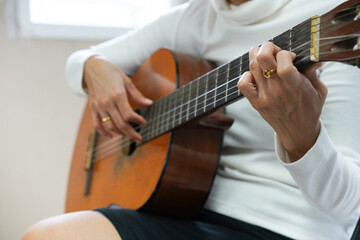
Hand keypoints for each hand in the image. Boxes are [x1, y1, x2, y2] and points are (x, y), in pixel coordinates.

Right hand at [83, 56, 152, 141]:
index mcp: (117, 95)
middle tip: (139, 138)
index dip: (137, 120)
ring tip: (129, 135)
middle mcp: (107, 102)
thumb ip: (137, 95)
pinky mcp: (93, 108)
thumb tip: (149, 103)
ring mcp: (99, 106)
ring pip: (109, 126)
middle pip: (120, 123)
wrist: (92, 68)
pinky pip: (96, 124)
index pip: (128, 114)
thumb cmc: (111, 73)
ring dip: (120, 133)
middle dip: (131, 133)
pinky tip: (111, 136)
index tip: (144, 123)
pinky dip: (103, 132)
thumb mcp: (126, 81)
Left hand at [237, 42, 327, 161]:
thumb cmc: (310, 109)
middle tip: (273, 49)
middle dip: (267, 47)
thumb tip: (312, 58)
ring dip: (256, 55)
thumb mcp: (319, 90)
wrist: (298, 132)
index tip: (290, 56)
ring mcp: (264, 96)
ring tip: (263, 56)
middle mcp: (277, 90)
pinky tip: (254, 74)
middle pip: (262, 59)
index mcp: (295, 86)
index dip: (285, 53)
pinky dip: (246, 75)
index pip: (284, 63)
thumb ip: (313, 72)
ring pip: (252, 67)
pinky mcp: (255, 102)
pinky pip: (243, 84)